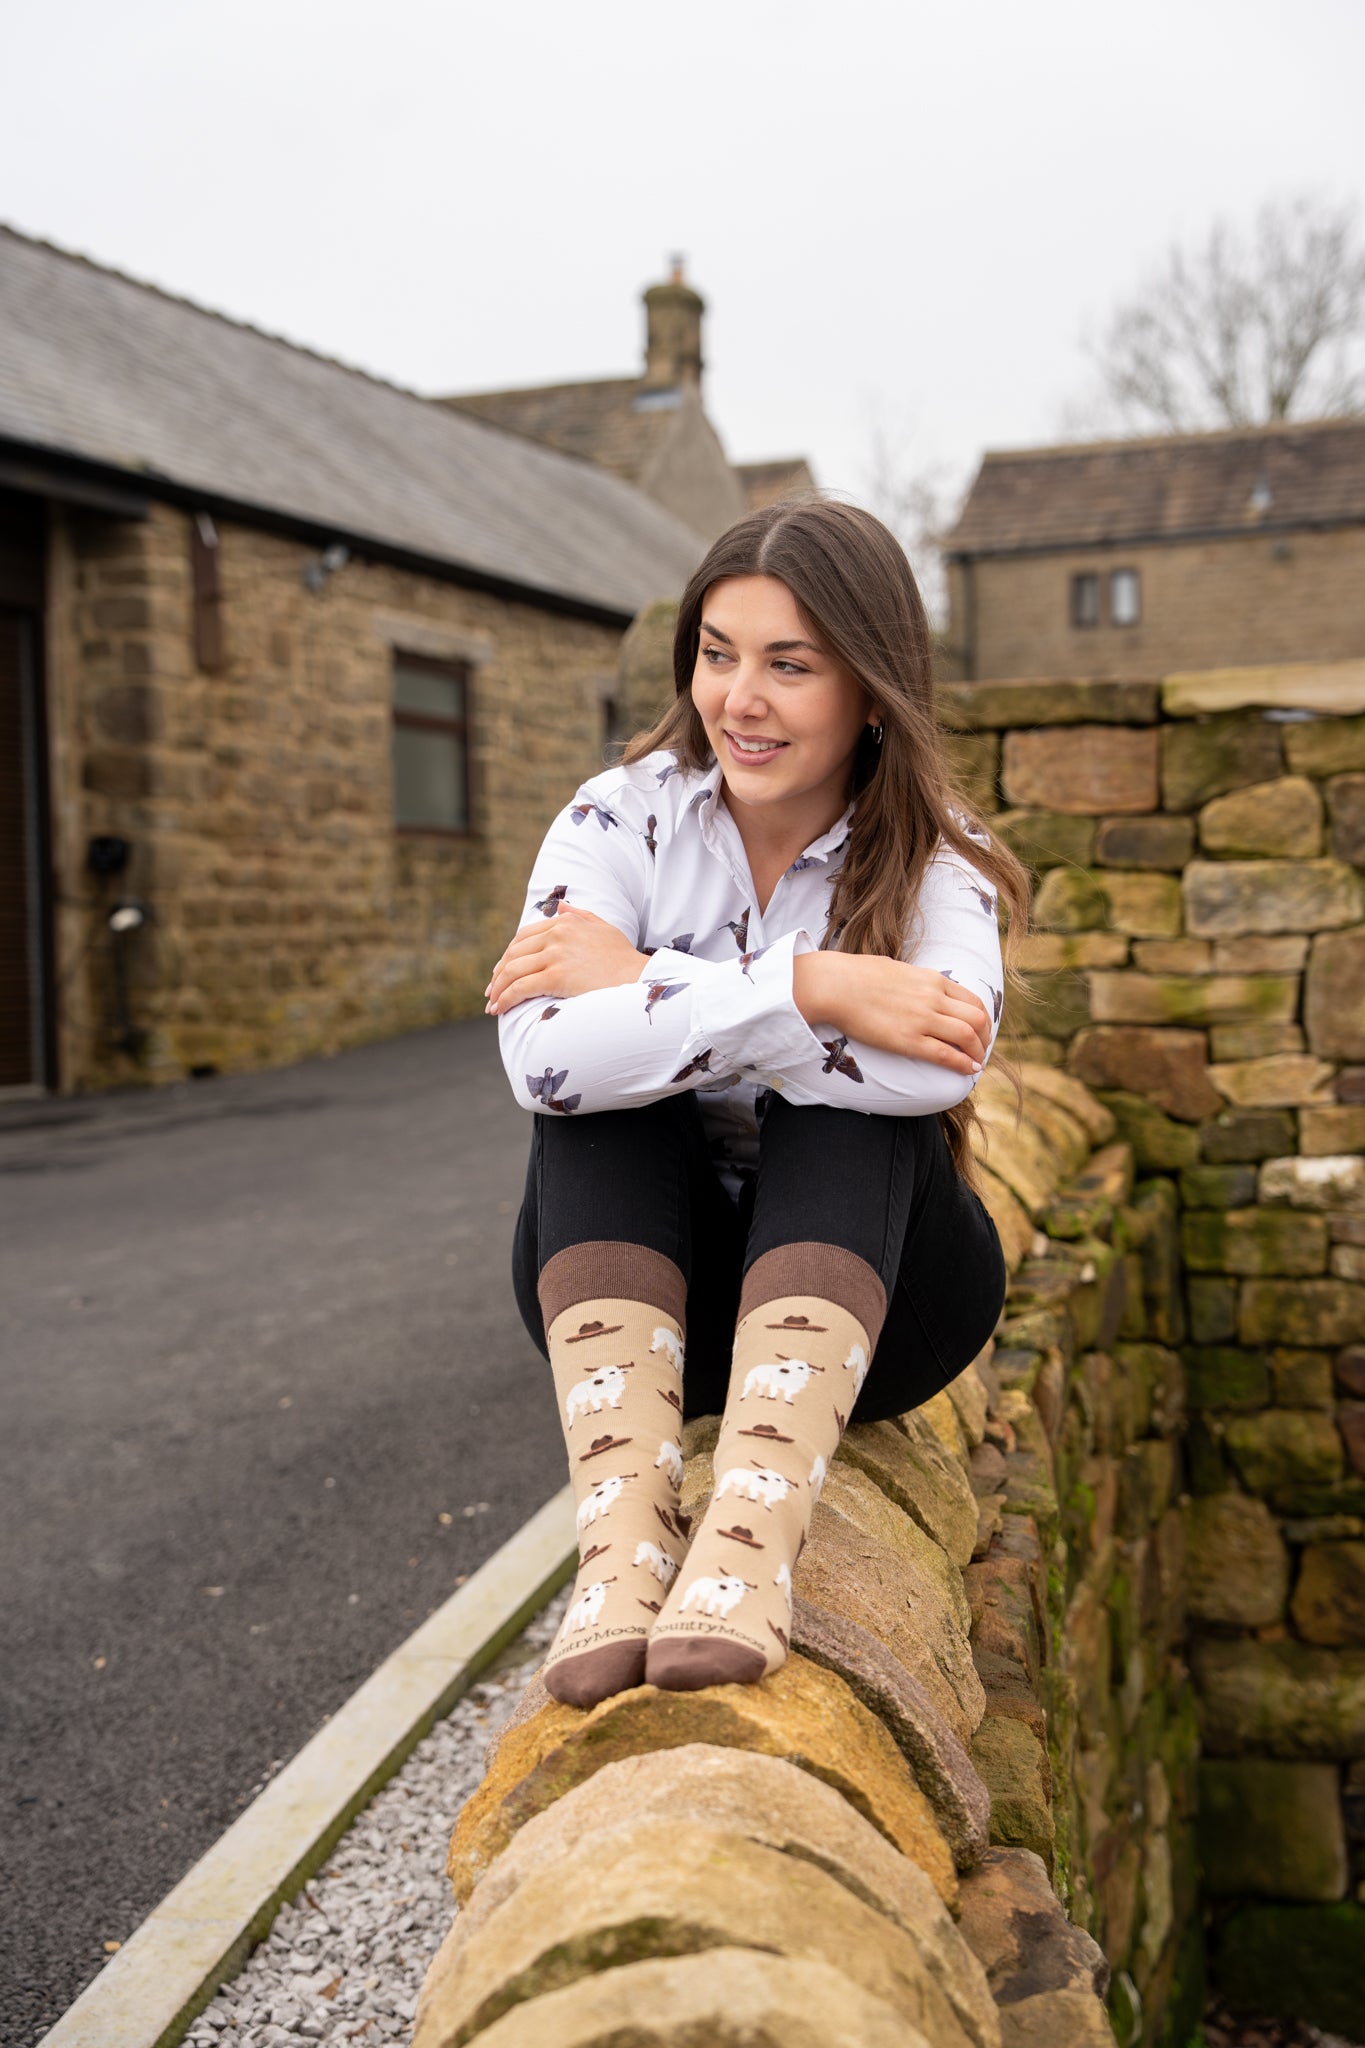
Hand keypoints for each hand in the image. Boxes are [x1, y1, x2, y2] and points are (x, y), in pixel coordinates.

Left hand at [486, 905, 647, 1013]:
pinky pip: (520, 987)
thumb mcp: (603, 928)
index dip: (509, 955)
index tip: (502, 970)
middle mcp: (557, 934)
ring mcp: (555, 954)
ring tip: (493, 1005)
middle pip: (514, 953)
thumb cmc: (623, 958)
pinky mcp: (555, 977)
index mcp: (565, 922)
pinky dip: (506, 999)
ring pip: (513, 971)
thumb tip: (560, 907)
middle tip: (492, 991)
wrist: (639, 979)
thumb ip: (580, 915)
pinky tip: (500, 1009)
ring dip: (498, 989)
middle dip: (499, 973)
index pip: (524, 937)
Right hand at [794, 955, 990, 1074]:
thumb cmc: (857, 975)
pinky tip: (969, 1070)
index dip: (982, 1018)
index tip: (980, 1029)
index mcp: (932, 979)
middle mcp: (933, 998)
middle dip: (985, 1036)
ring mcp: (922, 1019)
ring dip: (977, 1052)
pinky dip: (963, 1064)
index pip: (972, 999)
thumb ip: (914, 981)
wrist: (835, 985)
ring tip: (975, 1062)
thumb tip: (917, 987)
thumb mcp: (897, 969)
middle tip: (981, 1048)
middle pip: (977, 1018)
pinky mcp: (908, 1040)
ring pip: (968, 1036)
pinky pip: (946, 1054)